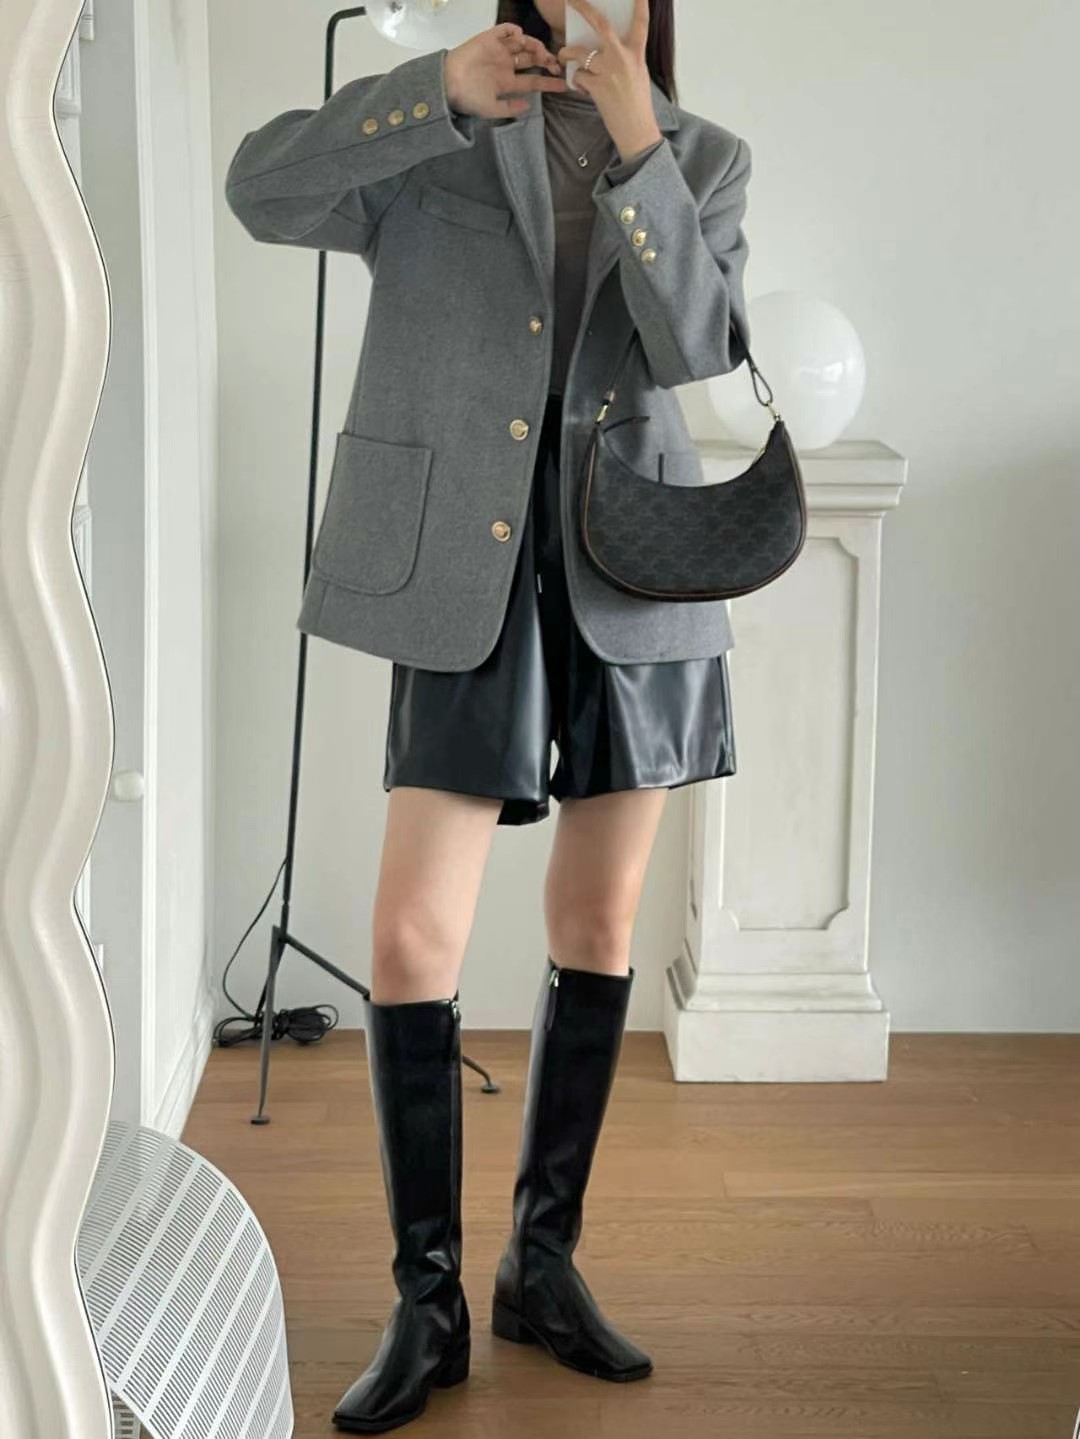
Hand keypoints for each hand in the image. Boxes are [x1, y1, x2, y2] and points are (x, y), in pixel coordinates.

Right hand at [444, 22, 566, 118]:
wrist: (448, 83)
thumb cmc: (468, 98)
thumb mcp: (491, 109)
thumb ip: (509, 108)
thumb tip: (527, 106)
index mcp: (507, 82)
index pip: (533, 81)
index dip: (549, 83)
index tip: (563, 85)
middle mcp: (506, 65)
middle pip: (532, 59)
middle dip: (546, 60)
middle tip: (555, 64)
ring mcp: (499, 51)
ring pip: (523, 43)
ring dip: (535, 45)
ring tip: (540, 52)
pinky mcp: (489, 38)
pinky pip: (505, 30)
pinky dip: (515, 30)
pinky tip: (520, 37)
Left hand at [558, 0, 662, 161]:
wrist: (637, 130)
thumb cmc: (637, 105)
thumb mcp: (638, 74)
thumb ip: (625, 57)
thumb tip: (605, 47)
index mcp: (636, 54)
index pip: (641, 23)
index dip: (640, 5)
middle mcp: (623, 58)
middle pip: (601, 25)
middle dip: (584, 8)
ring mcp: (609, 72)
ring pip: (579, 53)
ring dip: (567, 54)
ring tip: (563, 57)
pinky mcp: (597, 87)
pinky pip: (579, 77)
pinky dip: (578, 82)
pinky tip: (584, 89)